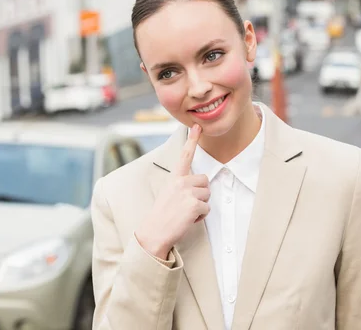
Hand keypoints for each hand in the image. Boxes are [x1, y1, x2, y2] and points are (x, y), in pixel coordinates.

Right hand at [135, 124, 210, 259]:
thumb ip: (182, 186)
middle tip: (186, 205)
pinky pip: (207, 209)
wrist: (153, 233)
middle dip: (201, 193)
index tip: (197, 127)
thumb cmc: (162, 216)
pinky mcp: (193, 204)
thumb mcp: (169, 194)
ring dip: (200, 206)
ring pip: (207, 195)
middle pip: (205, 181)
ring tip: (185, 213)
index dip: (192, 140)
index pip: (185, 156)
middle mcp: (180, 181)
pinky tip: (187, 220)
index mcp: (174, 178)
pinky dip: (200, 216)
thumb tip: (199, 186)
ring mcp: (187, 192)